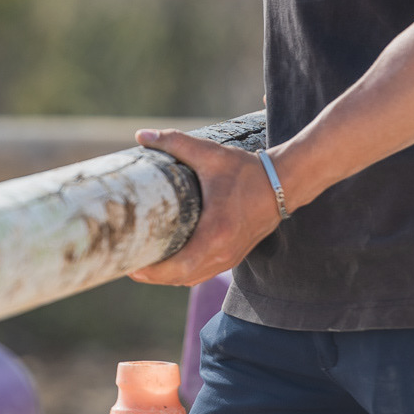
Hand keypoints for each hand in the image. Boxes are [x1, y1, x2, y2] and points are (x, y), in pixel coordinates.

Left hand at [130, 129, 282, 284]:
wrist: (284, 184)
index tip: (130, 262)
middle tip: (129, 262)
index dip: (152, 271)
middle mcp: (223, 253)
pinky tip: (169, 262)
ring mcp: (230, 258)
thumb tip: (143, 135)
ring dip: (167, 276)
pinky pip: (203, 273)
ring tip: (144, 263)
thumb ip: (176, 143)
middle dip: (153, 275)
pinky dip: (184, 273)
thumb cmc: (247, 171)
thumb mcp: (210, 154)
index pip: (178, 266)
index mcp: (215, 233)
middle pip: (180, 278)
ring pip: (192, 278)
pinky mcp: (234, 257)